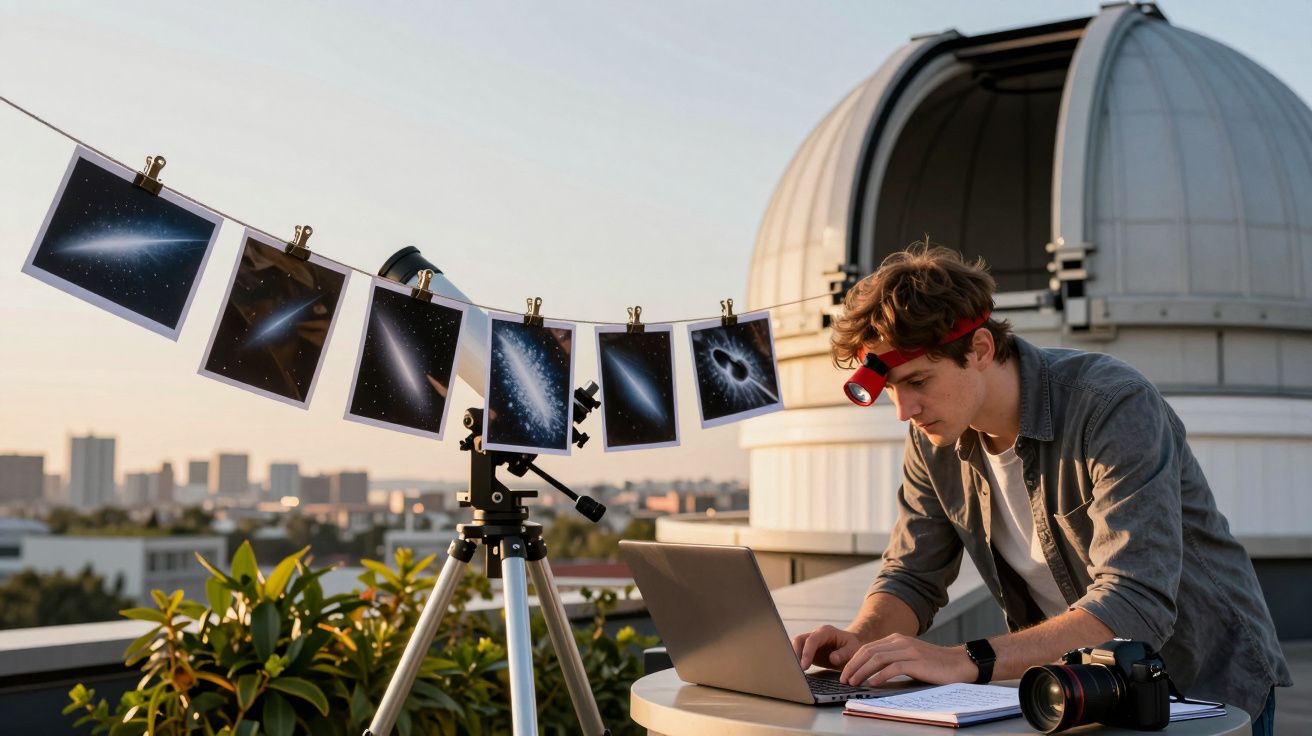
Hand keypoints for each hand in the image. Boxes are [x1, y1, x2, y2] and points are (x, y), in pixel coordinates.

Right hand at [792, 624, 864, 669]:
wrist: (852, 649)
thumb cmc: (853, 648)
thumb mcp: (854, 650)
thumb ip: (844, 653)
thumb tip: (832, 658)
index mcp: (826, 632)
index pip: (812, 640)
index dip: (807, 652)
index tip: (804, 666)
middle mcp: (816, 634)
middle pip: (799, 640)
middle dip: (795, 654)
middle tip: (796, 671)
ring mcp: (811, 642)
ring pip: (796, 646)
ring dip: (794, 659)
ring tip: (796, 673)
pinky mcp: (808, 651)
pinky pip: (798, 654)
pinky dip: (796, 662)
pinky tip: (798, 673)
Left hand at [838, 633, 978, 686]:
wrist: (959, 663)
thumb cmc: (934, 665)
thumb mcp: (910, 657)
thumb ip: (893, 659)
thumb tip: (871, 672)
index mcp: (897, 639)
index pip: (868, 648)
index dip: (853, 660)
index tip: (844, 672)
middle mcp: (900, 642)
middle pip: (868, 651)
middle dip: (853, 665)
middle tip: (844, 679)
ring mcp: (909, 650)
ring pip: (877, 658)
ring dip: (862, 671)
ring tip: (853, 682)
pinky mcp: (917, 661)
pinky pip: (893, 667)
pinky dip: (880, 675)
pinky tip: (872, 683)